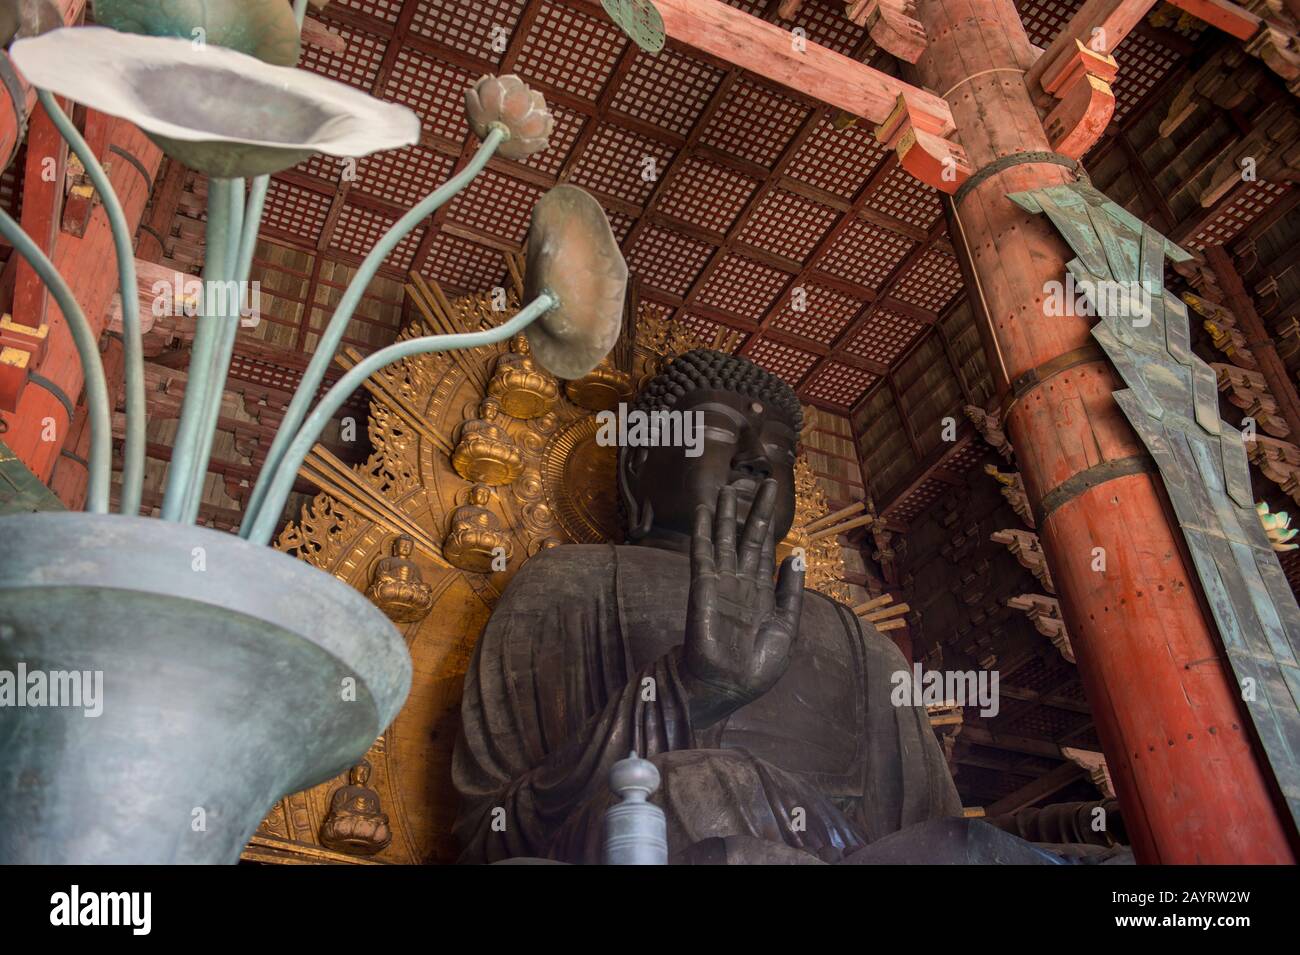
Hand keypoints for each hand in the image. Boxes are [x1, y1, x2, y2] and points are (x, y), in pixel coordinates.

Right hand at [681, 478, 803, 727]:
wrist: (726, 687)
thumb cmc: (756, 666)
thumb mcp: (786, 628)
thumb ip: (789, 592)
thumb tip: (796, 556)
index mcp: (762, 593)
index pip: (766, 550)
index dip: (771, 526)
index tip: (774, 500)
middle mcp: (741, 582)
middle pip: (748, 538)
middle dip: (756, 511)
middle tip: (765, 482)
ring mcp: (721, 582)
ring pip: (724, 540)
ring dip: (725, 514)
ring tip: (726, 487)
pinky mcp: (703, 586)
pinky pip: (703, 553)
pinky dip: (703, 531)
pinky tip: (703, 511)